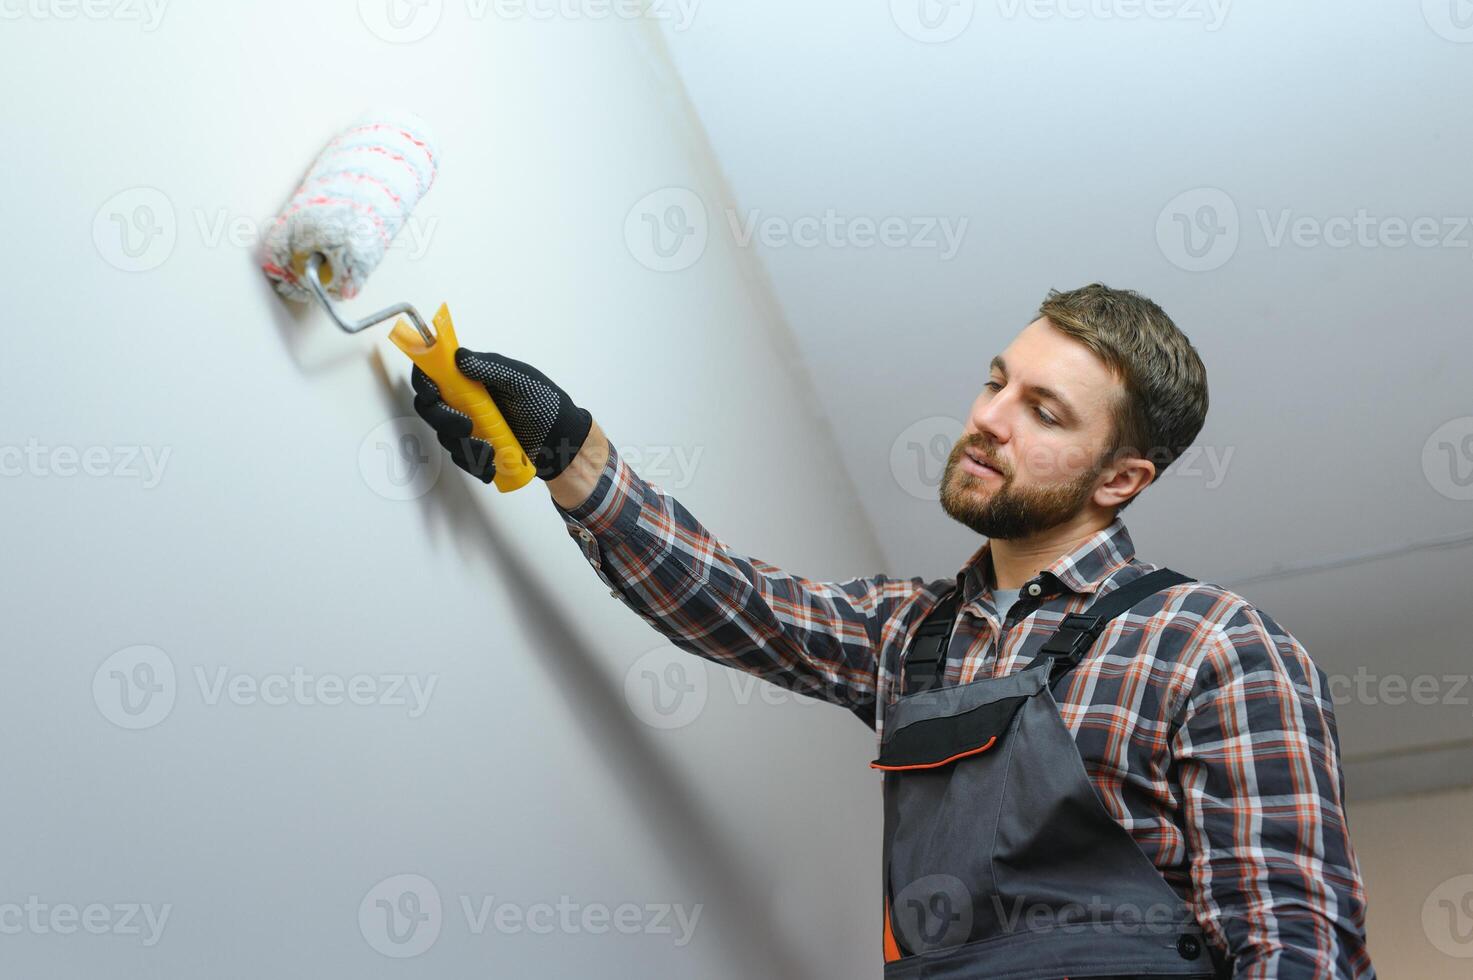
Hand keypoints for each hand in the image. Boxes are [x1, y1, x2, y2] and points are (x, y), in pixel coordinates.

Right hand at [410, 349, 592, 482]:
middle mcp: (466, 401)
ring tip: (491, 452)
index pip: (435, 374)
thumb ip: (492, 368)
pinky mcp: (476, 449)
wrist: (563, 442)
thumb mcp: (523, 381)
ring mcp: (470, 426)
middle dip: (443, 420)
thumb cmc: (547, 405)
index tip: (432, 393)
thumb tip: (459, 357)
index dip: (424, 382)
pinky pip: (462, 459)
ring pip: (446, 438)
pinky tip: (491, 467)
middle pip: (431, 408)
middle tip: (466, 428)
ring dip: (463, 447)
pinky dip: (473, 464)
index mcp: (473, 378)